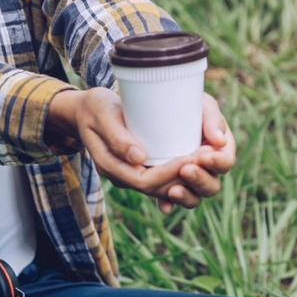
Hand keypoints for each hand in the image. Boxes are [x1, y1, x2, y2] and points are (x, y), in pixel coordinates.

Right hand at [48, 88, 227, 213]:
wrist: (86, 110)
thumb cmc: (95, 107)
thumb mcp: (102, 114)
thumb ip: (118, 136)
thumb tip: (139, 158)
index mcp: (111, 166)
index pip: (146, 181)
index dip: (171, 172)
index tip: (192, 156)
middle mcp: (124, 176)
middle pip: (160, 189)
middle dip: (187, 177)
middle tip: (208, 155)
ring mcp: (134, 173)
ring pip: (166, 189)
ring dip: (190, 179)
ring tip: (209, 158)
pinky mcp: (144, 167)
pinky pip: (166, 181)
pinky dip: (184, 176)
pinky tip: (202, 164)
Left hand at [157, 92, 235, 215]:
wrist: (156, 107)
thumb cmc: (186, 102)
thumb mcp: (201, 104)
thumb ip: (212, 118)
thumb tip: (218, 141)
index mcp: (219, 149)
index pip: (225, 162)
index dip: (218, 162)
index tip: (203, 155)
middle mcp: (207, 169)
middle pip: (212, 186)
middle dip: (200, 180)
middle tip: (185, 169)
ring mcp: (188, 180)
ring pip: (194, 198)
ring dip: (186, 196)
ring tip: (173, 190)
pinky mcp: (169, 184)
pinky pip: (169, 201)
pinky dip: (167, 204)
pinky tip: (163, 205)